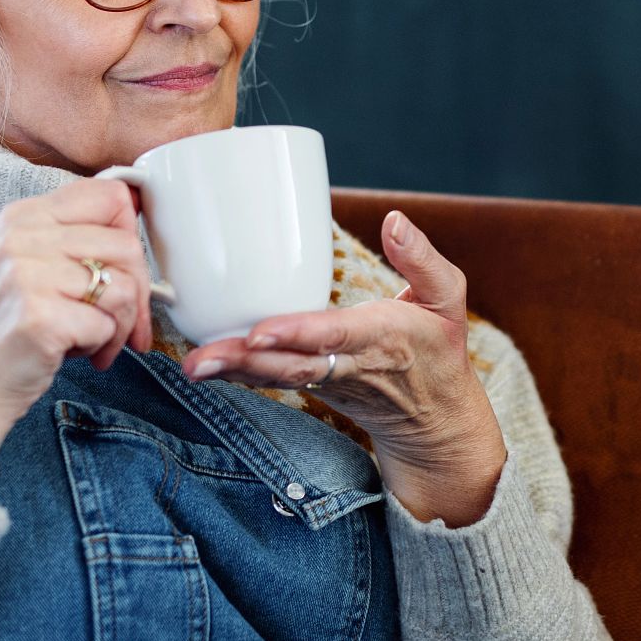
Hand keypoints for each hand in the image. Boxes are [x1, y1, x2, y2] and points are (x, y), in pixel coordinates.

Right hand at [0, 177, 156, 497]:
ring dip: (121, 326)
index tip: (126, 268)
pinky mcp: (39, 317)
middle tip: (122, 322)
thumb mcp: (34, 267)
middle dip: (138, 293)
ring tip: (93, 341)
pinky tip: (75, 353)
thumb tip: (138, 222)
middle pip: (126, 246)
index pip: (110, 196)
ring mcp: (27, 276)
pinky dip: (102, 346)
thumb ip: (77, 241)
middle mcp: (22, 237)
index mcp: (24, 216)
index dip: (131, 236)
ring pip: (124, 288)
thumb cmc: (11, 331)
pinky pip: (108, 325)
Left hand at [181, 210, 507, 523]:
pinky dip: (237, 374)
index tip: (260, 331)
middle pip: (293, 366)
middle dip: (246, 362)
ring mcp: (326, 382)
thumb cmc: (438, 349)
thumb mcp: (448, 300)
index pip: (335, 336)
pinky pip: (271, 381)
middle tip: (200, 358)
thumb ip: (423, 259)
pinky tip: (203, 365)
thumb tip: (394, 220)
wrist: (435, 420)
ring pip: (276, 378)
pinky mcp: (311, 387)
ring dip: (232, 372)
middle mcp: (349, 364)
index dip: (297, 334)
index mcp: (382, 338)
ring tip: (192, 365)